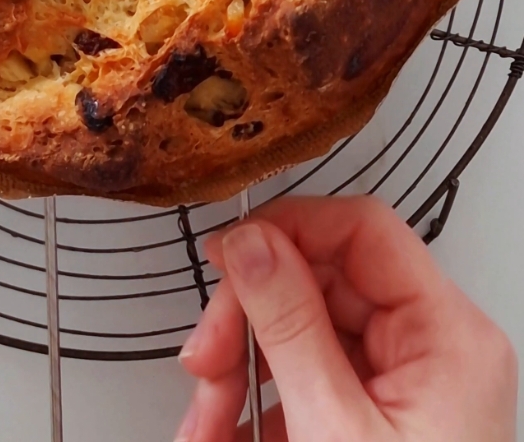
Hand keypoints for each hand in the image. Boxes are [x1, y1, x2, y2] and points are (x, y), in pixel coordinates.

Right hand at [176, 196, 515, 440]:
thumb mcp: (336, 433)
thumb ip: (289, 327)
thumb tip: (251, 244)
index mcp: (446, 338)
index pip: (363, 231)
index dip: (289, 229)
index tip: (229, 256)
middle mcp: (427, 352)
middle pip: (318, 283)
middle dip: (247, 321)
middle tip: (204, 359)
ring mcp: (395, 389)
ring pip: (295, 335)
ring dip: (235, 373)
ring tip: (205, 422)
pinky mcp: (364, 423)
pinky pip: (296, 385)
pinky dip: (249, 411)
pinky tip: (221, 439)